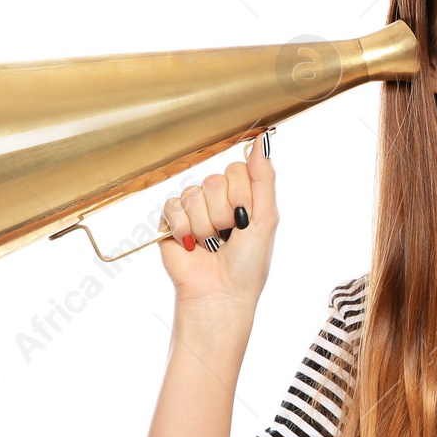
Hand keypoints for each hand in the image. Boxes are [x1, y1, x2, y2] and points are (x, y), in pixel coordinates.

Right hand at [157, 132, 276, 311]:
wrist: (220, 294)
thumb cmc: (247, 265)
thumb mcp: (266, 219)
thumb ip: (264, 179)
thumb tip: (261, 142)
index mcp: (242, 197)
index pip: (237, 169)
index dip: (241, 195)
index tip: (245, 219)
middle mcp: (217, 200)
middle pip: (214, 181)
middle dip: (223, 213)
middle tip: (227, 235)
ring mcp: (192, 209)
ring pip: (193, 193)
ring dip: (204, 225)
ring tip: (209, 244)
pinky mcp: (170, 221)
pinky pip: (172, 205)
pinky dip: (183, 228)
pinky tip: (190, 244)